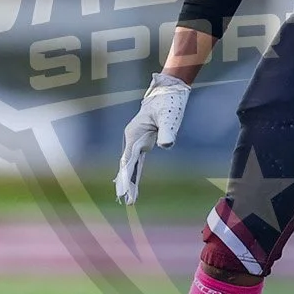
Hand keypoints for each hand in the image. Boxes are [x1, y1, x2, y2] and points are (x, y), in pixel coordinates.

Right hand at [114, 73, 190, 204]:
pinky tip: (132, 186)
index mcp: (134, 134)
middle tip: (127, 201)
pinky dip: (135, 174)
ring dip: (129, 181)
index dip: (126, 176)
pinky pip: (137, 162)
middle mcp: (132, 139)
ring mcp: (137, 141)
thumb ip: (166, 131)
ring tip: (129, 200)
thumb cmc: (168, 102)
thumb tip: (166, 144)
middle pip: (127, 164)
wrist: (168, 92)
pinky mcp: (144, 143)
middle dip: (126, 183)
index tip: (124, 190)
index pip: (128, 159)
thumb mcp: (168, 116)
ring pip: (131, 165)